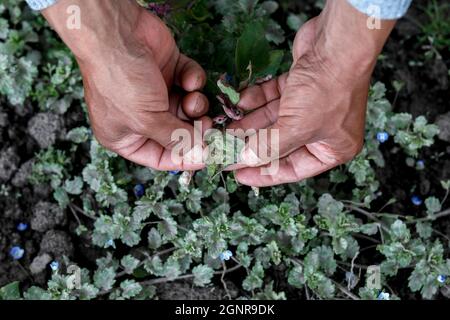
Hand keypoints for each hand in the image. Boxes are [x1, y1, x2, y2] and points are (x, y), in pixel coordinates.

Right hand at [43, 0, 209, 169]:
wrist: (116, 32)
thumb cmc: (121, 82)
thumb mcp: (146, 120)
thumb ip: (175, 139)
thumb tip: (200, 152)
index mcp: (125, 137)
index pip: (161, 158)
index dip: (185, 158)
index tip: (208, 155)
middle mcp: (141, 118)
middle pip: (179, 133)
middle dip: (195, 130)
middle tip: (207, 125)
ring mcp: (157, 93)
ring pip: (189, 110)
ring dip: (196, 106)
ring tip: (192, 98)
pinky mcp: (170, 71)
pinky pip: (191, 84)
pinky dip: (194, 82)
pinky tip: (188, 78)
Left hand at [228, 0, 395, 186]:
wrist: (337, 43)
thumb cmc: (326, 91)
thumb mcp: (297, 127)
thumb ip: (270, 146)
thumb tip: (247, 160)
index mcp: (332, 149)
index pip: (293, 169)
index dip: (264, 173)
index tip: (239, 175)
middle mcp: (322, 130)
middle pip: (280, 144)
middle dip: (253, 145)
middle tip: (227, 150)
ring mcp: (310, 106)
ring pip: (273, 120)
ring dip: (249, 123)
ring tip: (225, 129)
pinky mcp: (299, 86)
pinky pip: (272, 99)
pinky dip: (256, 101)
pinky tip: (237, 103)